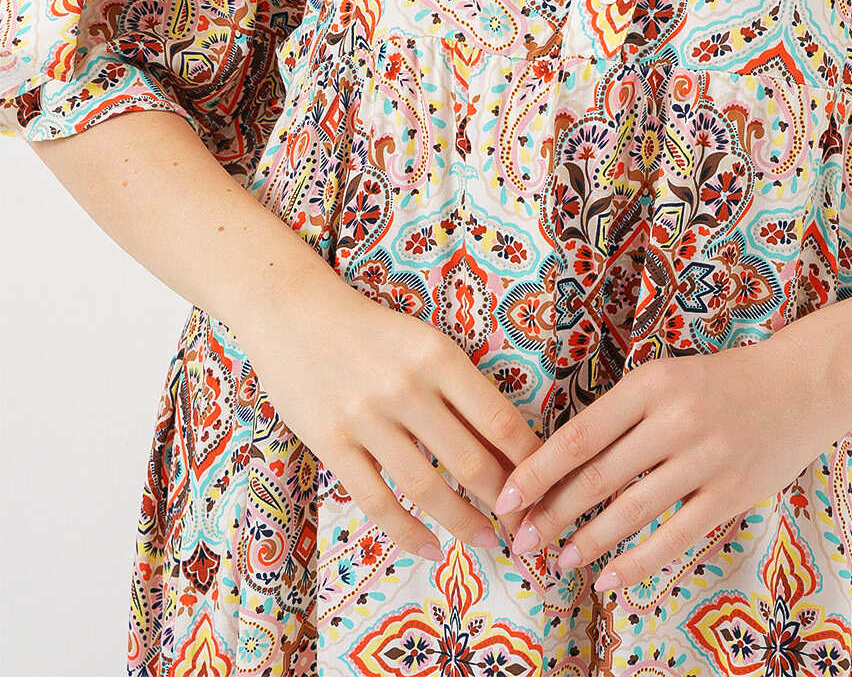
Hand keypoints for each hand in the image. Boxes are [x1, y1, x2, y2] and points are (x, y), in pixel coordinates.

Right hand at [233, 269, 543, 560]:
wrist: (295, 313)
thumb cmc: (372, 330)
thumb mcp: (425, 344)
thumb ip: (460, 391)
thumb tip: (509, 447)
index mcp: (439, 356)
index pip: (499, 420)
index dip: (529, 463)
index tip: (546, 487)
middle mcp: (406, 387)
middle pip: (470, 461)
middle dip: (505, 503)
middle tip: (526, 529)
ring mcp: (366, 419)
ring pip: (427, 488)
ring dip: (464, 524)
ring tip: (488, 543)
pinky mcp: (331, 444)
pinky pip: (377, 502)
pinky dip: (408, 533)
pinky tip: (432, 548)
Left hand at [492, 320, 851, 590]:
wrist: (804, 383)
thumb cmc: (724, 381)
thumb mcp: (668, 378)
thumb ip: (624, 415)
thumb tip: (563, 464)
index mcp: (651, 383)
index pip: (580, 434)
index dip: (538, 471)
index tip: (505, 497)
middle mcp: (675, 418)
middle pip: (598, 477)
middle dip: (552, 513)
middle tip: (521, 540)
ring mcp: (705, 458)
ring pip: (631, 510)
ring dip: (589, 541)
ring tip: (560, 560)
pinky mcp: (731, 492)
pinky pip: (674, 535)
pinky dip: (637, 561)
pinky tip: (610, 577)